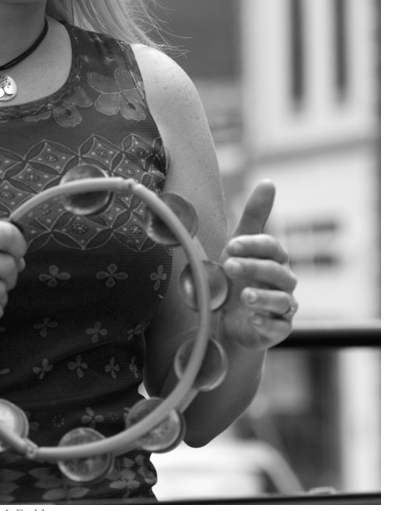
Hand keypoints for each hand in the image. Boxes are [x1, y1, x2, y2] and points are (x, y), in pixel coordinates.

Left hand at [219, 181, 296, 350]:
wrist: (228, 323)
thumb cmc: (237, 278)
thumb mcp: (239, 247)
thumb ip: (253, 217)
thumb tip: (269, 182)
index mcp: (272, 259)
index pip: (271, 247)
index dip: (253, 245)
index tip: (231, 245)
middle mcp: (282, 281)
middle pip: (276, 271)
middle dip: (253, 267)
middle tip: (229, 265)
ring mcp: (283, 306)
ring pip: (282, 300)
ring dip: (263, 297)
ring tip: (244, 296)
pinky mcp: (279, 329)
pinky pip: (280, 326)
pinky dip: (268, 322)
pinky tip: (254, 319)